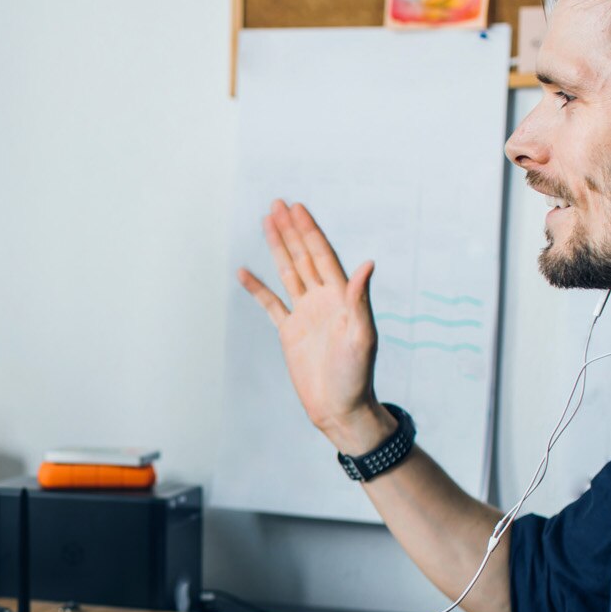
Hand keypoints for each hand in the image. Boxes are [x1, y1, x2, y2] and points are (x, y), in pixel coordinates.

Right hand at [238, 201, 389, 453]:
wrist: (339, 407)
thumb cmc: (356, 376)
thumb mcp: (362, 337)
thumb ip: (360, 299)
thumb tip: (366, 264)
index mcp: (341, 297)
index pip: (323, 255)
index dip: (310, 231)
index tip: (298, 208)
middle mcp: (323, 300)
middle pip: (303, 256)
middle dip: (291, 230)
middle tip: (278, 204)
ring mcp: (305, 314)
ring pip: (288, 272)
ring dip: (278, 248)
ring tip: (266, 222)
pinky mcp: (290, 332)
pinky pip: (270, 304)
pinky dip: (257, 288)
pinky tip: (244, 272)